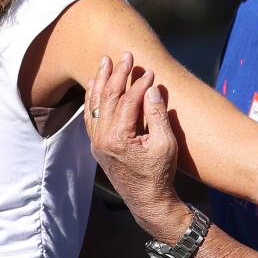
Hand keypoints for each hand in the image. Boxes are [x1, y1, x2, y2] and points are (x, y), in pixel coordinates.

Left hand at [85, 53, 188, 243]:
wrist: (148, 201)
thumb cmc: (160, 175)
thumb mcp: (166, 145)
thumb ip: (158, 115)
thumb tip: (151, 88)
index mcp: (119, 139)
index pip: (127, 102)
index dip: (139, 84)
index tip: (151, 72)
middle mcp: (102, 140)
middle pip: (107, 98)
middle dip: (117, 74)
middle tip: (126, 55)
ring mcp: (97, 143)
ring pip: (95, 105)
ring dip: (101, 81)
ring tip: (106, 61)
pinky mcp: (97, 146)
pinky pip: (91, 116)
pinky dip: (93, 98)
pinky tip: (95, 84)